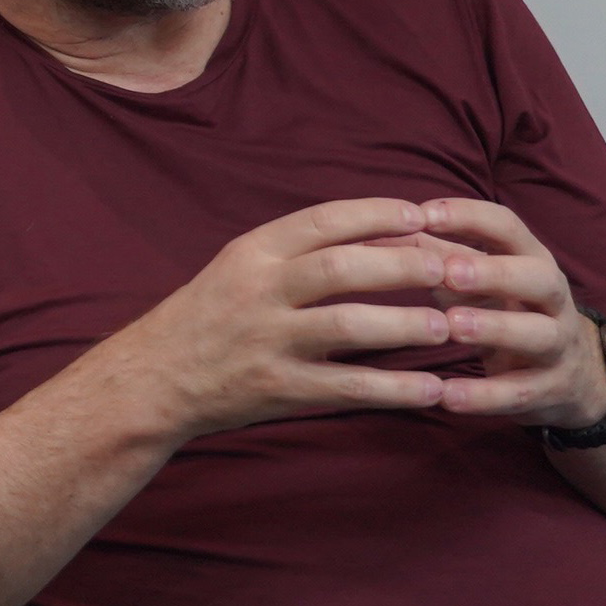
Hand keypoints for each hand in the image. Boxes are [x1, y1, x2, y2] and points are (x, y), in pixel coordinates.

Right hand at [102, 197, 460, 439]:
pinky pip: (347, 387)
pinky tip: (432, 390)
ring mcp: (267, 341)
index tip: (421, 214)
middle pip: (341, 267)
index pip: (322, 221)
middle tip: (451, 268)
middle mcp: (258, 290)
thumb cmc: (208, 318)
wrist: (153, 377)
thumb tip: (379, 236)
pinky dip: (394, 389)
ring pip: (349, 325)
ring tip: (451, 327)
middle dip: (403, 265)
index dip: (376, 214)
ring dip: (407, 325)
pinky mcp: (277, 388)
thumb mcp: (240, 269)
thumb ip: (298, 254)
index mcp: (251, 253)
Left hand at [413, 198, 605, 427]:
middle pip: (537, 277)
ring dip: (495, 328)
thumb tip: (368, 229)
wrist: (571, 376)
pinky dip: (485, 395)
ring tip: (450, 327)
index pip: (507, 226)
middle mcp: (552, 297)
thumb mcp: (474, 279)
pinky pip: (521, 392)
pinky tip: (447, 396)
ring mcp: (558, 344)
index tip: (423, 213)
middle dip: (493, 272)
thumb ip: (429, 253)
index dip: (469, 216)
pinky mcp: (552, 389)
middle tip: (447, 272)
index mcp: (529, 258)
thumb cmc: (502, 309)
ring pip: (538, 333)